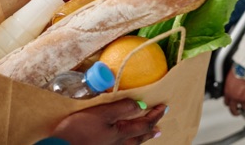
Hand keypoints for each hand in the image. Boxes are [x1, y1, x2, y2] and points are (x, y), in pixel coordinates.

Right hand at [49, 98, 166, 144]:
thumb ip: (121, 108)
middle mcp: (119, 144)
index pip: (144, 123)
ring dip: (140, 139)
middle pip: (140, 138)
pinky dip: (127, 144)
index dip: (155, 115)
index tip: (164, 107)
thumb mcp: (101, 113)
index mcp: (121, 133)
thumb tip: (141, 104)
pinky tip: (121, 143)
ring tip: (145, 136)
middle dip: (150, 130)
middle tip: (159, 128)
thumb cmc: (79, 130)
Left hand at [223, 68, 244, 115]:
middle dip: (236, 112)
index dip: (230, 104)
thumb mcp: (229, 79)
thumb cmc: (238, 70)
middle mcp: (234, 97)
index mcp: (228, 92)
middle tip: (238, 112)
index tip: (232, 104)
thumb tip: (232, 87)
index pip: (226, 102)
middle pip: (233, 109)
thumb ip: (230, 86)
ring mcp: (243, 99)